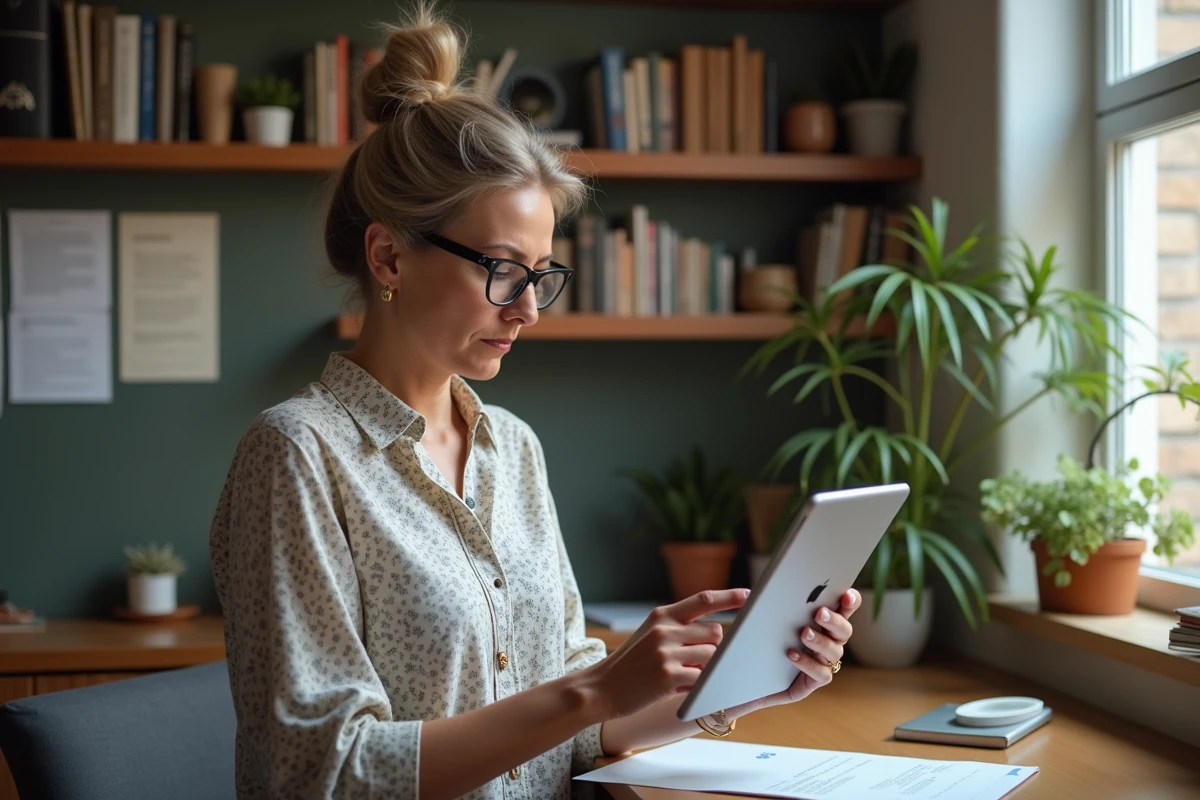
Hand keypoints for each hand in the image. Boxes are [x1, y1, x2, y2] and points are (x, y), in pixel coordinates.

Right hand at [590, 589, 748, 719]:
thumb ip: (678, 629)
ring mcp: (666, 652)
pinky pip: (703, 678)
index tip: (748, 595)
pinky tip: (682, 690)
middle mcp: (665, 629)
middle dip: (714, 648)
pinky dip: (701, 686)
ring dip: (706, 669)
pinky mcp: (668, 676)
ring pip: (712, 656)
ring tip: (683, 678)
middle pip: (715, 632)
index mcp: (661, 615)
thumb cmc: (629, 665)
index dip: (728, 596)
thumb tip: (718, 633)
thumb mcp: (649, 636)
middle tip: (696, 663)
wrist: (600, 688)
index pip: (702, 599)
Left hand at [754, 588, 858, 709]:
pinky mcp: (811, 682)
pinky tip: (791, 655)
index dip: (850, 601)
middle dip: (834, 621)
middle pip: (844, 630)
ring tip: (803, 633)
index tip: (846, 594)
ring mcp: (820, 663)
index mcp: (819, 621)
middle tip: (819, 613)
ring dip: (821, 641)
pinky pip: (821, 674)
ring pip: (835, 652)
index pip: (843, 608)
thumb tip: (749, 593)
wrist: (742, 678)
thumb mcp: (755, 619)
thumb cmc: (753, 642)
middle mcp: (826, 641)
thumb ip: (758, 603)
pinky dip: (808, 664)